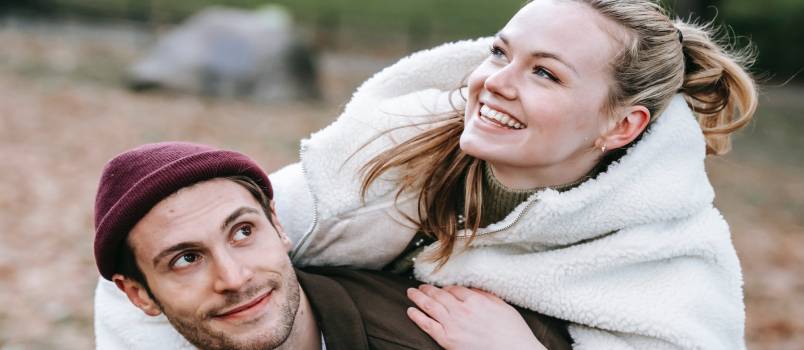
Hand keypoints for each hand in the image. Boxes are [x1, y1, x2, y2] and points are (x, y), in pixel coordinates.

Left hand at [407, 284, 546, 349]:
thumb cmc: (512, 332)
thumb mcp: (502, 306)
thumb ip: (485, 296)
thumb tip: (472, 290)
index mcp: (475, 300)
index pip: (455, 289)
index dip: (446, 288)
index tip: (442, 288)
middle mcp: (461, 310)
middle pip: (439, 295)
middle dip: (428, 289)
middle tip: (421, 286)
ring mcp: (453, 325)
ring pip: (430, 306)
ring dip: (418, 297)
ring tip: (411, 292)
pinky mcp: (447, 339)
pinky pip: (427, 325)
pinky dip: (417, 316)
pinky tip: (410, 311)